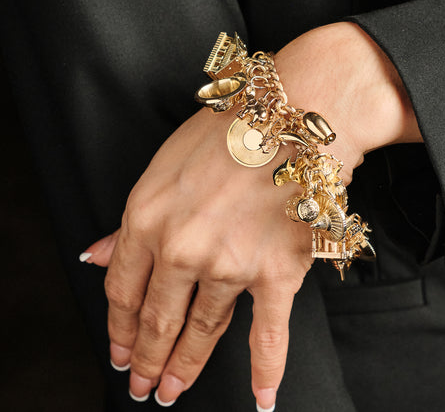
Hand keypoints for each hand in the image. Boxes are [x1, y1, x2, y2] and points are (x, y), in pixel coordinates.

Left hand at [82, 22, 421, 408]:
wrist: (294, 111)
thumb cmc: (230, 127)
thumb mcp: (164, 165)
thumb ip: (133, 218)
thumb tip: (100, 255)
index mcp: (147, 217)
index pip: (124, 289)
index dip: (121, 326)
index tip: (121, 350)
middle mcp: (182, 247)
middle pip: (158, 318)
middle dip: (148, 357)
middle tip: (145, 386)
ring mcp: (230, 264)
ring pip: (204, 329)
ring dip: (187, 365)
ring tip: (174, 389)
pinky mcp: (277, 272)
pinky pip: (269, 333)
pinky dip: (265, 369)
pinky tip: (261, 397)